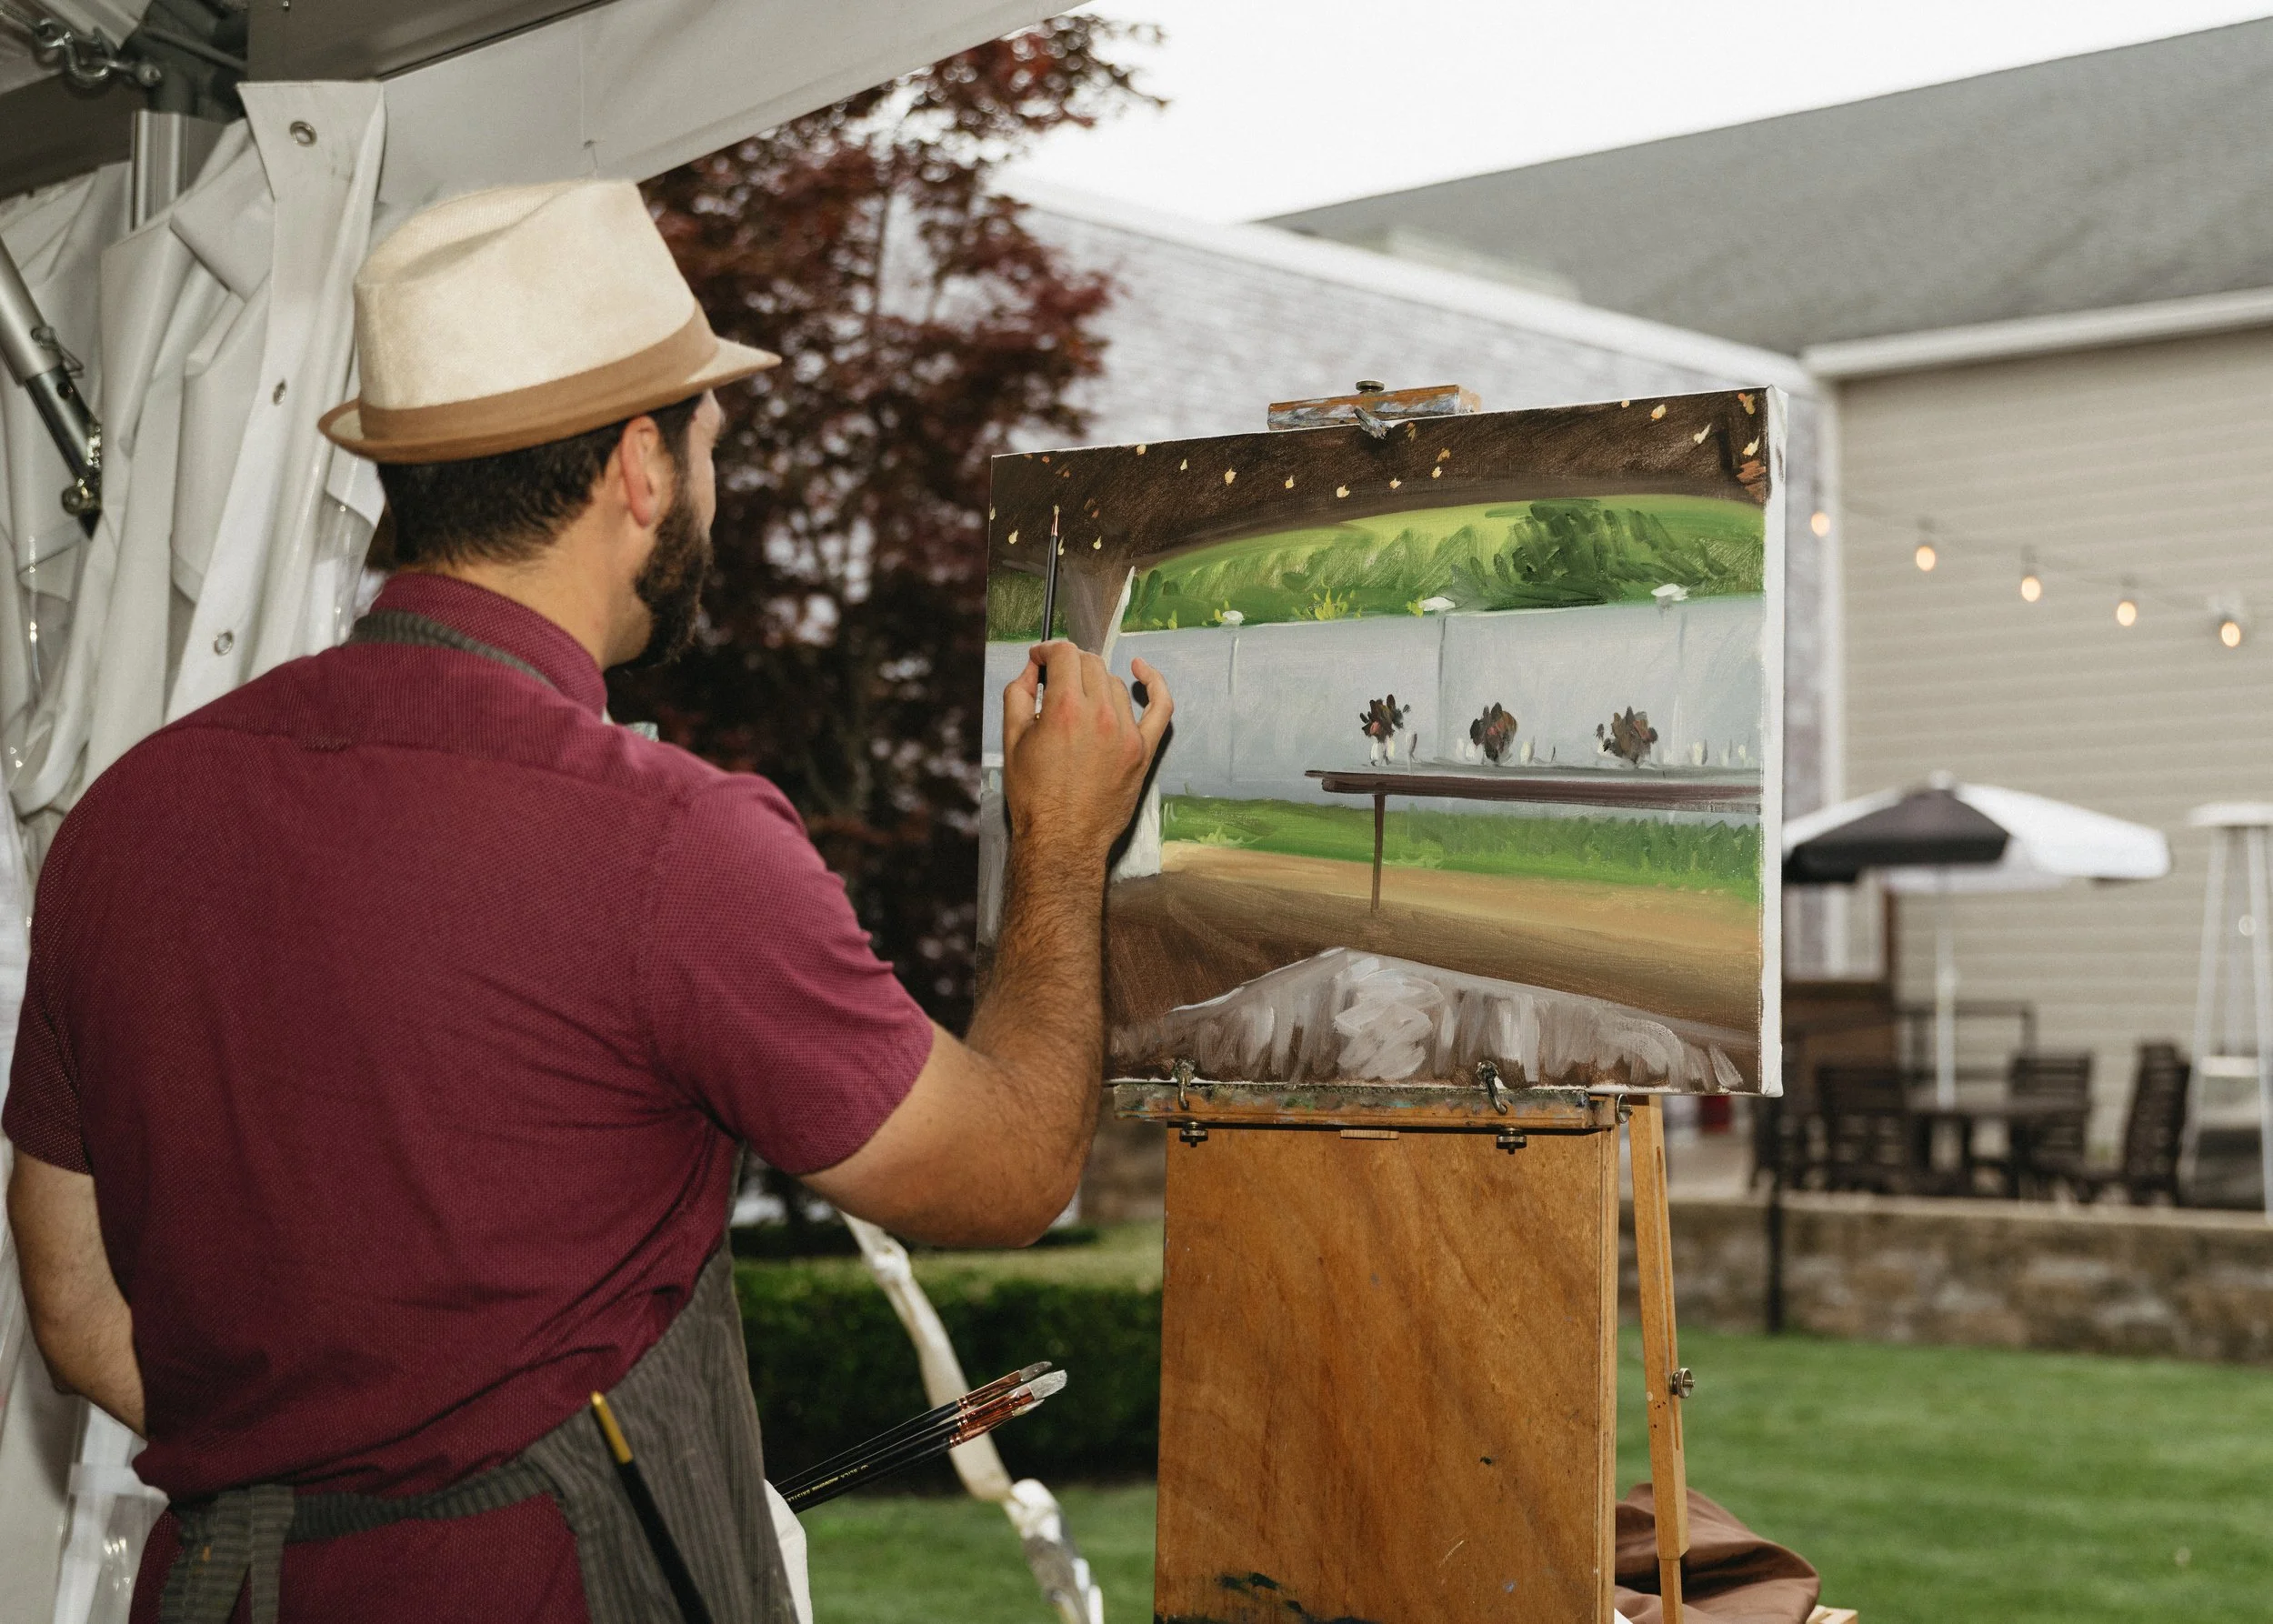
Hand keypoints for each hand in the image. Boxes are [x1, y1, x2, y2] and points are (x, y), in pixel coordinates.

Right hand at [1001, 641, 1171, 865]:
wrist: (1062, 840)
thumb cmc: (1035, 797)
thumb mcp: (1012, 741)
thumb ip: (1018, 695)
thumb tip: (1031, 670)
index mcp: (1064, 709)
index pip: (1064, 654)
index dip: (1048, 650)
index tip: (1041, 658)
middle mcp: (1099, 715)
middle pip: (1090, 663)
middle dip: (1068, 663)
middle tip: (1055, 678)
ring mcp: (1126, 732)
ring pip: (1114, 683)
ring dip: (1094, 681)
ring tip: (1078, 698)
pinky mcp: (1144, 750)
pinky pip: (1160, 705)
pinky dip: (1153, 682)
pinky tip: (1141, 669)